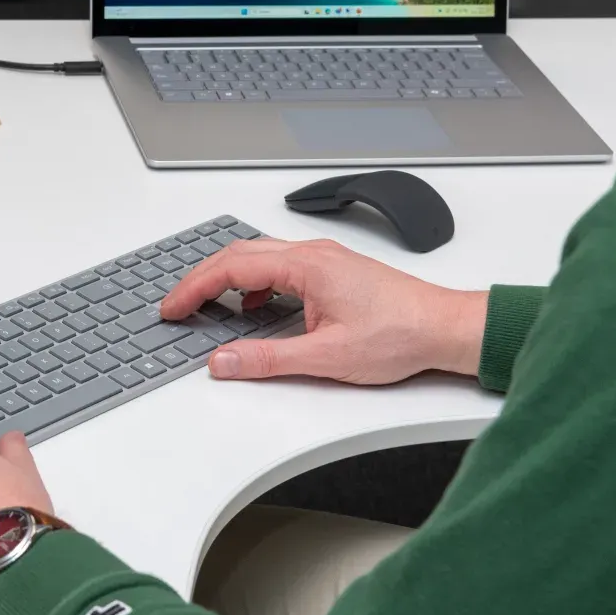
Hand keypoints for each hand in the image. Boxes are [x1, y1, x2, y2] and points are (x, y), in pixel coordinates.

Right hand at [160, 238, 487, 384]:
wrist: (444, 327)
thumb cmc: (401, 334)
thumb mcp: (327, 356)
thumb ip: (268, 359)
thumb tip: (224, 360)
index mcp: (306, 266)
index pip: (231, 268)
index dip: (194, 288)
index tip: (172, 307)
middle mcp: (312, 254)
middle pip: (238, 254)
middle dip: (201, 279)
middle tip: (177, 305)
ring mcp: (323, 259)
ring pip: (258, 256)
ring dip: (227, 277)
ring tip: (207, 305)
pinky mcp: (333, 270)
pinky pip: (279, 266)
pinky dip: (254, 282)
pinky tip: (256, 307)